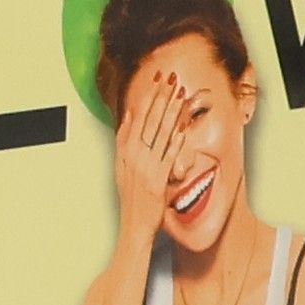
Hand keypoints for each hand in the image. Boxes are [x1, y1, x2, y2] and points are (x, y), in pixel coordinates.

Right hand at [113, 70, 189, 245]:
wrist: (133, 228)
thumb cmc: (131, 199)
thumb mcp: (121, 167)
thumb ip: (124, 141)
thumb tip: (130, 115)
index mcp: (125, 152)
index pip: (138, 117)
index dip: (148, 96)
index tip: (157, 79)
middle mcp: (134, 158)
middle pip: (149, 121)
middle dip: (161, 97)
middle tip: (171, 77)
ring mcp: (145, 169)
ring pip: (160, 135)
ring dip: (171, 112)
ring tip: (181, 94)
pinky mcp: (157, 181)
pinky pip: (167, 157)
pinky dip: (175, 141)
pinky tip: (183, 128)